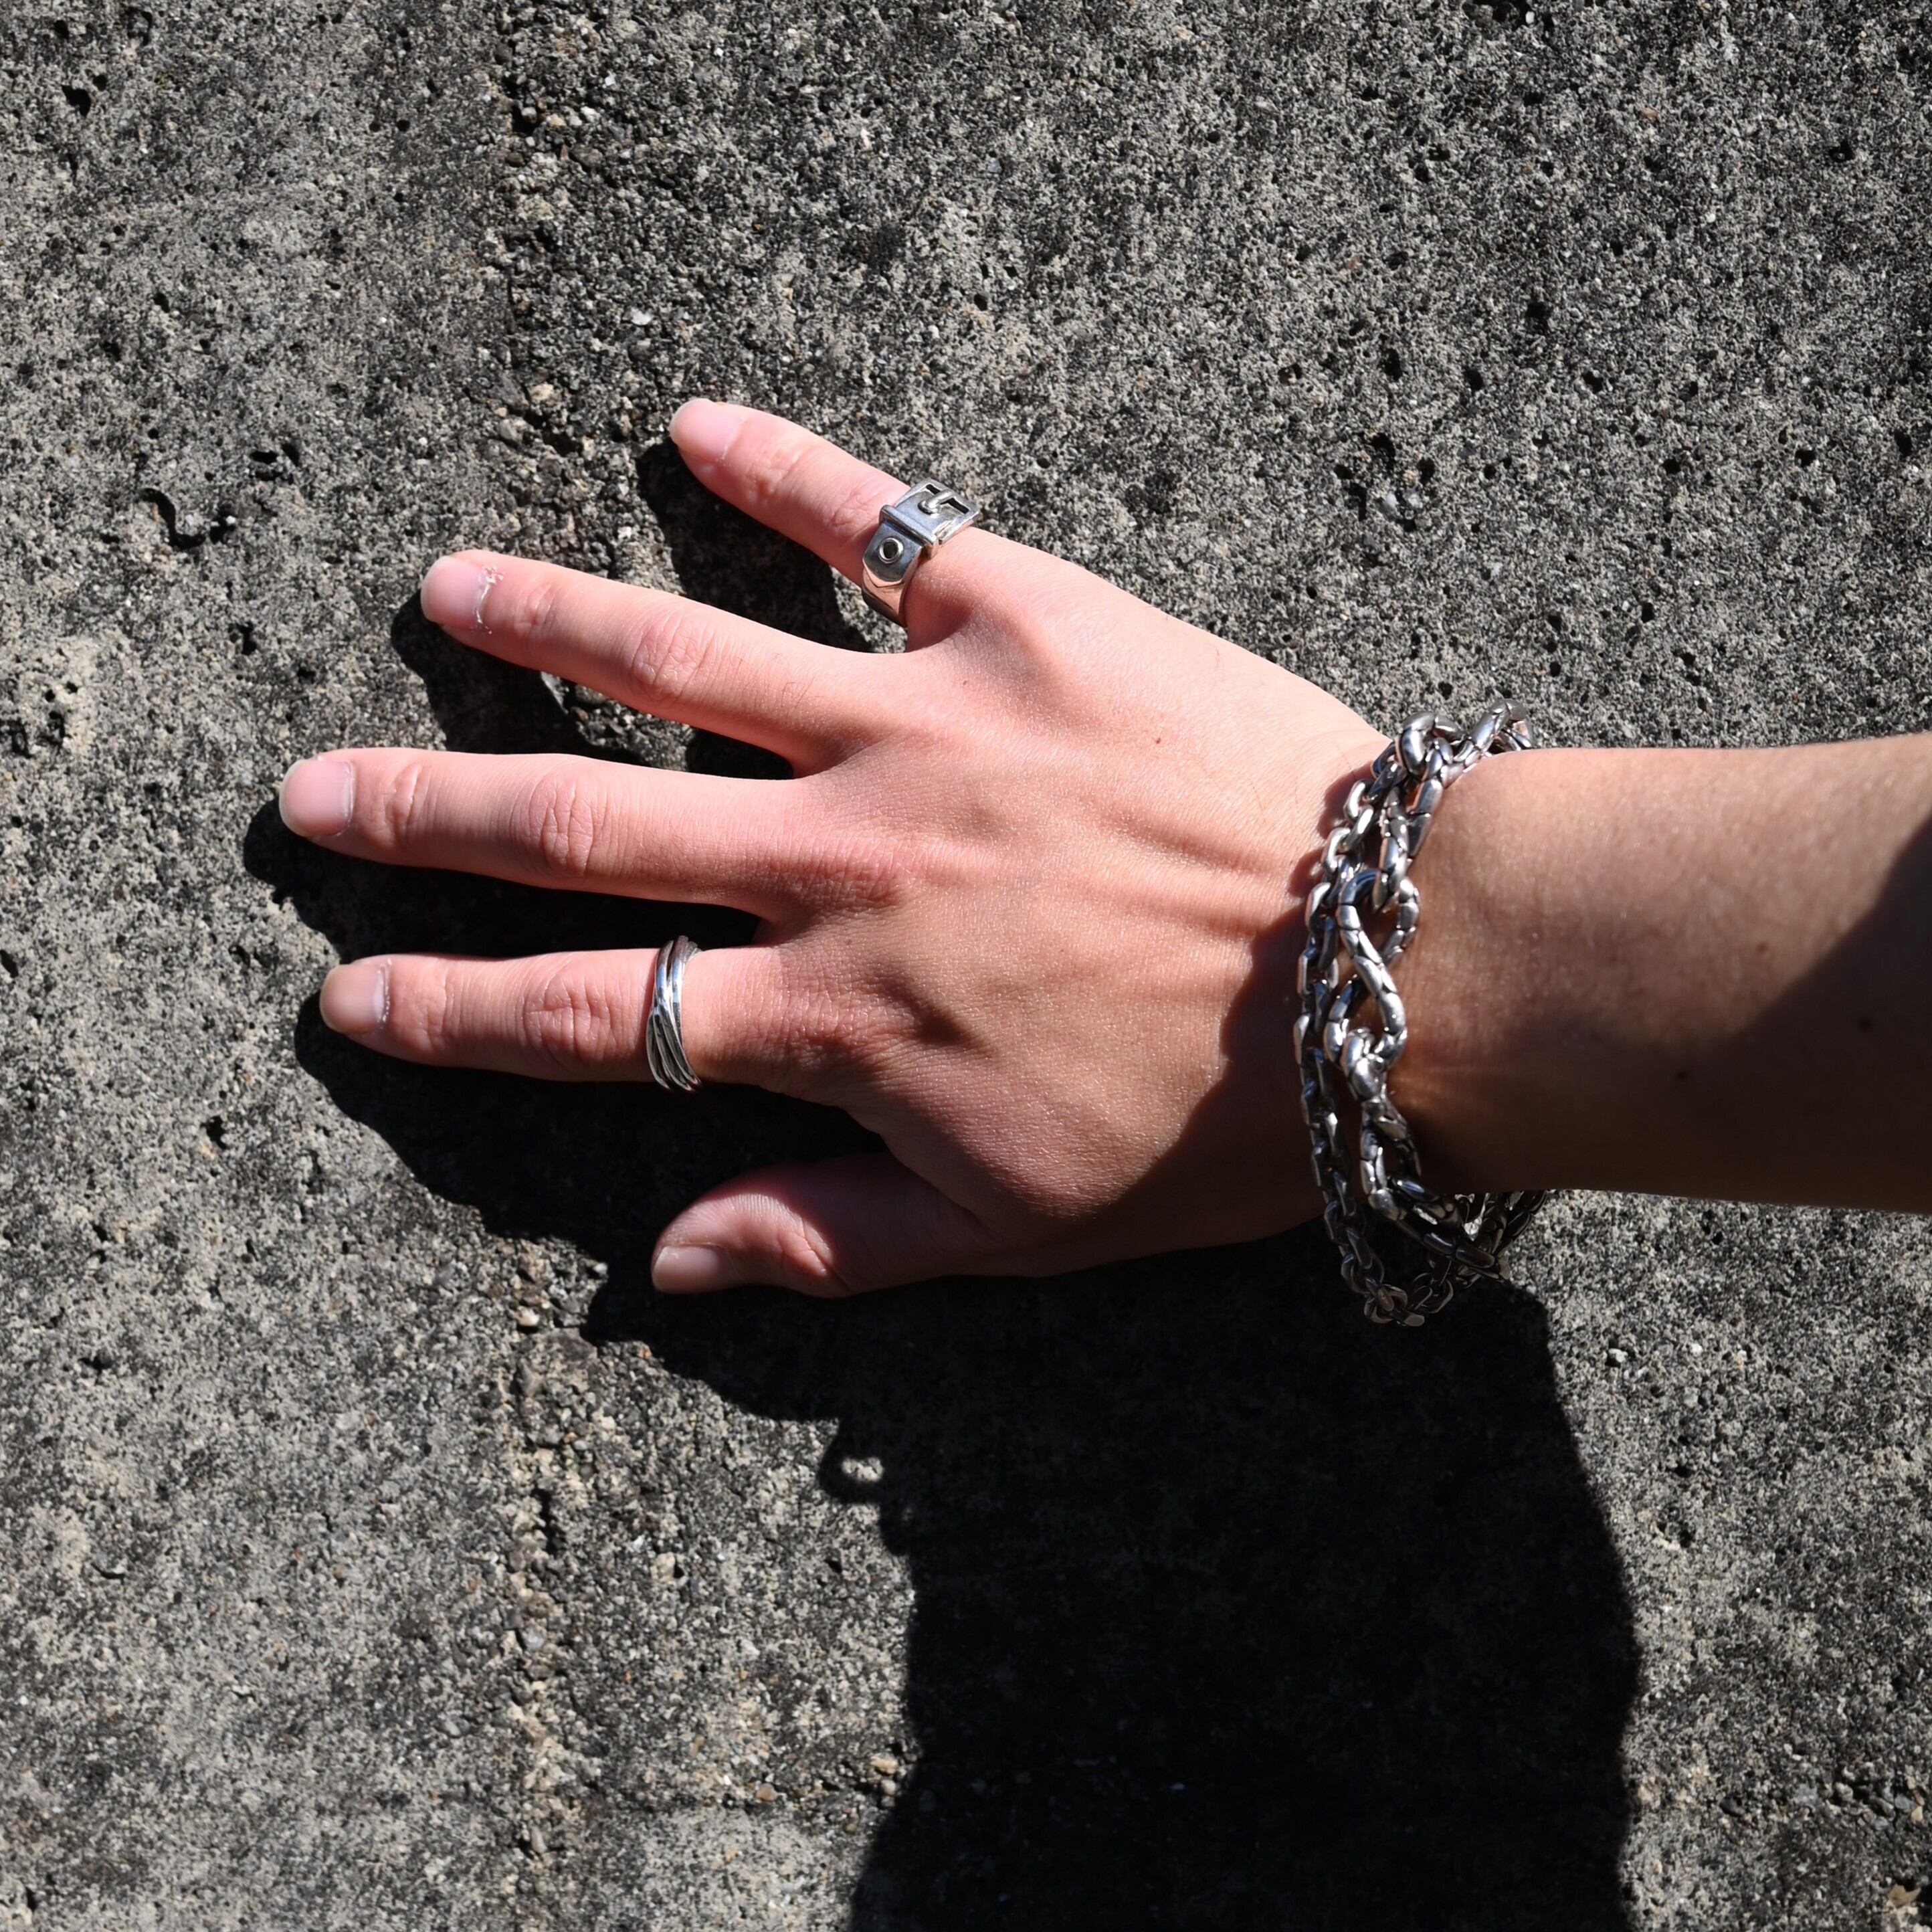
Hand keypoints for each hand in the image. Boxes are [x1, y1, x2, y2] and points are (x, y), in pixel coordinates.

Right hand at [279, 403, 1382, 1292]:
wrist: (1404, 974)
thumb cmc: (1220, 1123)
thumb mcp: (1021, 1226)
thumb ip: (832, 1242)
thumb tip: (664, 1267)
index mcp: (842, 1016)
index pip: (594, 1018)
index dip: (456, 1011)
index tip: (354, 994)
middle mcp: (845, 862)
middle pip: (586, 828)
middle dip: (434, 814)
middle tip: (316, 791)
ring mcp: (924, 728)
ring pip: (685, 661)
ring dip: (547, 621)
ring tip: (441, 591)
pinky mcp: (1026, 620)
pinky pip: (878, 527)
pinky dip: (783, 475)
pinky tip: (690, 430)